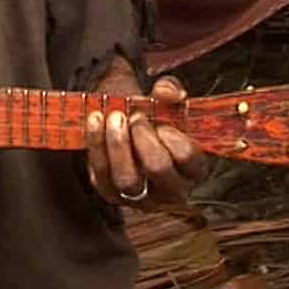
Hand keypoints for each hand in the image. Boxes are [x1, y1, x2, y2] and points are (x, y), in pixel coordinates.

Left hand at [84, 67, 209, 207]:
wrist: (126, 125)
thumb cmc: (154, 117)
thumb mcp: (165, 101)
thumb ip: (169, 91)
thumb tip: (167, 91)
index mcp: (193, 169)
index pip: (187, 157)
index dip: (172, 136)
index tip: (160, 120)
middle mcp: (170, 190)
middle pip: (158, 168)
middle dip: (143, 137)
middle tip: (136, 116)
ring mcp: (140, 197)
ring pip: (127, 179)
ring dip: (118, 143)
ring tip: (114, 117)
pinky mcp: (111, 193)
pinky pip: (101, 175)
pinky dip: (96, 144)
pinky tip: (95, 120)